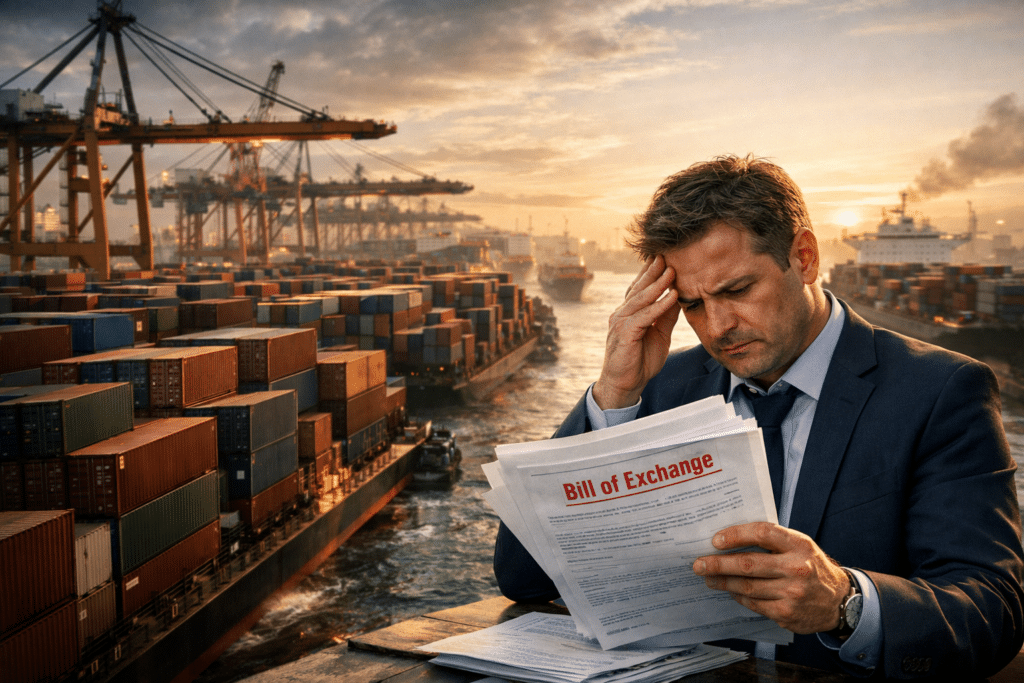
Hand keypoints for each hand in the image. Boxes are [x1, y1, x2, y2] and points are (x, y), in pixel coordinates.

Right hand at [592, 255, 679, 408]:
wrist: (625, 385)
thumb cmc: (640, 360)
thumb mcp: (659, 334)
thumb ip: (666, 316)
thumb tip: (678, 297)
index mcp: (629, 312)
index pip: (640, 287)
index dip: (651, 272)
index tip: (665, 256)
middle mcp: (622, 313)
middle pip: (639, 287)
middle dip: (653, 270)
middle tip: (666, 253)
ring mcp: (621, 322)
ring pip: (641, 298)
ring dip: (657, 284)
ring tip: (671, 270)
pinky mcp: (625, 334)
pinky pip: (644, 316)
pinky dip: (659, 305)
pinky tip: (671, 296)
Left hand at [692, 522, 849, 633]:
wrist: (839, 601)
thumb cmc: (811, 567)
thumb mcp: (800, 546)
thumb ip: (773, 540)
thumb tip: (731, 538)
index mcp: (799, 545)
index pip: (762, 533)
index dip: (735, 535)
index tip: (715, 540)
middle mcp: (797, 568)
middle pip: (748, 564)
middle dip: (717, 564)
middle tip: (698, 564)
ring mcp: (792, 593)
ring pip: (746, 586)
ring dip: (722, 582)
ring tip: (708, 578)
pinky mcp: (786, 613)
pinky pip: (753, 603)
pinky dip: (739, 596)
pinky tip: (730, 591)